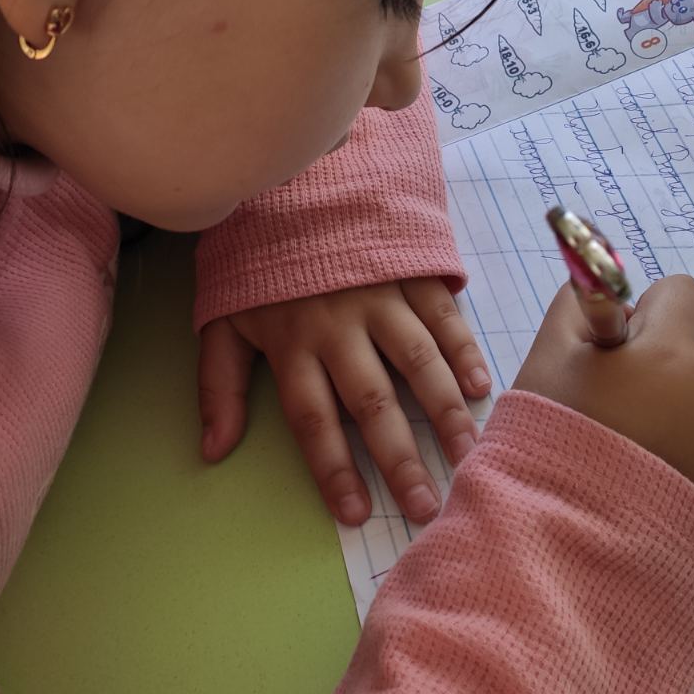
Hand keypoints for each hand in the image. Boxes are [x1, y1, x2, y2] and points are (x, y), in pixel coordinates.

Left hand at [198, 278, 490, 526]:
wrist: (295, 179)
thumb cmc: (259, 261)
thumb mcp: (223, 319)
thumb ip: (218, 386)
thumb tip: (213, 451)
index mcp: (291, 342)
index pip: (313, 419)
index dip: (334, 469)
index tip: (357, 514)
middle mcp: (338, 325)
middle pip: (371, 401)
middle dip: (399, 458)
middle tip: (426, 506)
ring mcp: (381, 296)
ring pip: (417, 362)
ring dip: (444, 412)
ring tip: (466, 456)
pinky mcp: (412, 271)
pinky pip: (444, 317)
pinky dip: (464, 351)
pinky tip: (480, 389)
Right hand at [513, 276, 693, 515]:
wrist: (582, 541)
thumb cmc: (559, 441)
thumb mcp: (546, 361)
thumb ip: (575, 307)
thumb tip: (605, 293)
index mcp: (671, 348)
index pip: (681, 292)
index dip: (648, 314)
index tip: (618, 351)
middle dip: (664, 359)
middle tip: (619, 403)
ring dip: (678, 405)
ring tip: (632, 448)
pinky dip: (693, 447)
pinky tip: (654, 475)